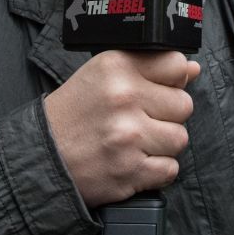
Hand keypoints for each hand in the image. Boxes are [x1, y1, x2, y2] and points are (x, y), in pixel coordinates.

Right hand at [43, 49, 200, 207]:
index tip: (159, 88)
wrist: (41, 156)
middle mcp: (124, 98)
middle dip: (167, 115)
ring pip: (180, 139)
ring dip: (163, 144)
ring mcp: (128, 136)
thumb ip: (149, 68)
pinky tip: (135, 160)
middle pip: (184, 105)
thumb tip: (192, 69)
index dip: (173, 80)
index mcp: (117, 67)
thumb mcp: (103, 76)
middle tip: (141, 119)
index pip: (176, 64)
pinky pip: (170, 169)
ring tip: (136, 141)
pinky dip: (156, 170)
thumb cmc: (73, 114)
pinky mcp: (130, 170)